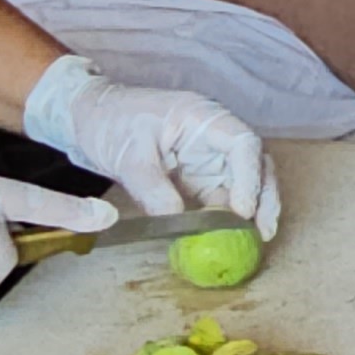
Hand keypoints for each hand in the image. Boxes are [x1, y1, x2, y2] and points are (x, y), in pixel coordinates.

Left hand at [17, 55, 282, 237]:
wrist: (89, 118)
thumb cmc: (109, 121)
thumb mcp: (128, 155)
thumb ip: (152, 188)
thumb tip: (176, 220)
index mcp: (202, 117)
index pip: (242, 142)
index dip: (249, 176)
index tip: (243, 209)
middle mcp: (213, 136)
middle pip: (255, 163)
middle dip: (265, 196)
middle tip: (265, 229)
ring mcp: (207, 157)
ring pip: (243, 182)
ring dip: (253, 209)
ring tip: (258, 237)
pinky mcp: (197, 177)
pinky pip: (220, 197)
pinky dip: (228, 217)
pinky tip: (230, 237)